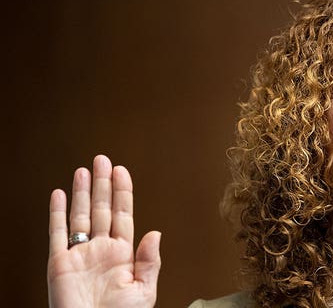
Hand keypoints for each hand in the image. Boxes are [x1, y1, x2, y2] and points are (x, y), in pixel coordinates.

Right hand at [47, 155, 160, 307]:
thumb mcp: (143, 291)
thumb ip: (149, 262)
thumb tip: (156, 233)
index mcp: (123, 255)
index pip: (123, 215)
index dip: (122, 193)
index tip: (122, 171)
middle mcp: (101, 250)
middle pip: (101, 209)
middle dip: (103, 184)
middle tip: (103, 159)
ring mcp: (80, 255)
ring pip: (81, 216)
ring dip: (82, 192)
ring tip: (85, 169)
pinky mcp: (59, 263)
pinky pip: (57, 233)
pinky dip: (58, 213)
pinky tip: (60, 195)